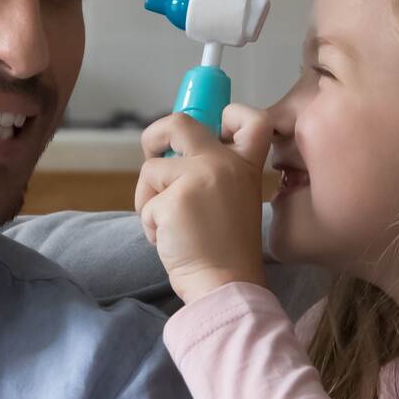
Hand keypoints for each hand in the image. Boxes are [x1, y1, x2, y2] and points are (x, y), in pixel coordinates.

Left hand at [135, 105, 272, 303]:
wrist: (226, 284)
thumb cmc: (227, 251)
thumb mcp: (235, 201)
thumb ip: (215, 175)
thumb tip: (174, 156)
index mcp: (245, 165)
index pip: (252, 119)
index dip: (230, 114)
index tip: (215, 126)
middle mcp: (223, 163)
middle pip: (180, 123)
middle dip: (155, 135)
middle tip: (151, 152)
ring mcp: (198, 177)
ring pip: (151, 171)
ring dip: (149, 199)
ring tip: (168, 226)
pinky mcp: (173, 199)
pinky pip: (146, 204)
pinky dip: (150, 225)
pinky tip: (170, 241)